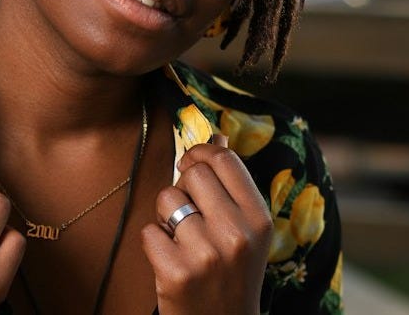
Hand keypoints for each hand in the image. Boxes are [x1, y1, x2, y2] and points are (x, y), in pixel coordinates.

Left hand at [141, 136, 271, 314]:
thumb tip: (217, 135)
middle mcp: (237, 234)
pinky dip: (154, 244)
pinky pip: (149, 231)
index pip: (224, 159)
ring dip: (166, 216)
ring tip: (182, 240)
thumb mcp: (246, 229)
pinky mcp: (176, 272)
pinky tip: (171, 261)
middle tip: (190, 214)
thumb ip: (231, 183)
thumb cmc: (232, 273)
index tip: (190, 164)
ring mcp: (206, 254)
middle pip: (192, 173)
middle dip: (183, 187)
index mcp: (259, 218)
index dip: (200, 152)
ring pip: (166, 199)